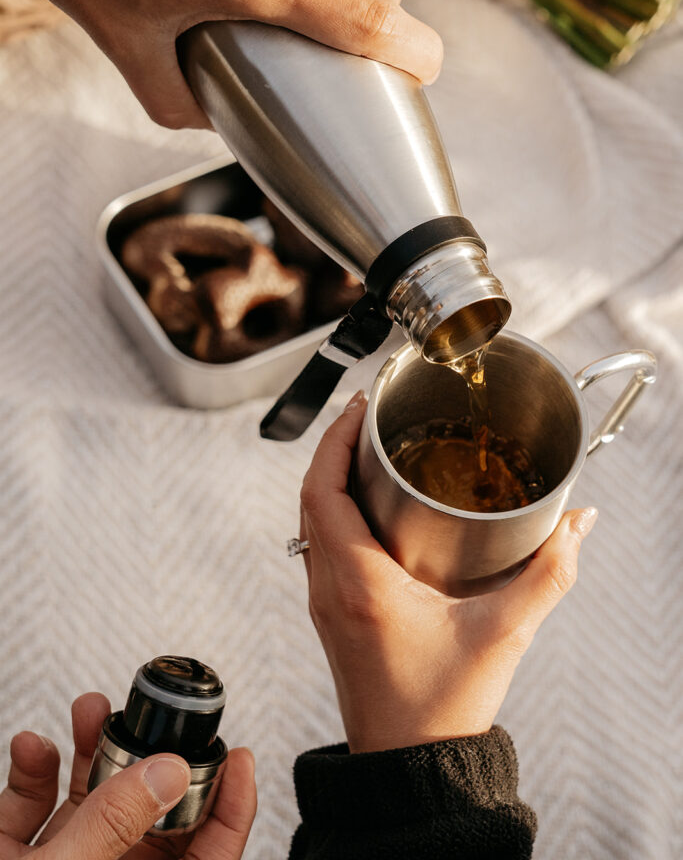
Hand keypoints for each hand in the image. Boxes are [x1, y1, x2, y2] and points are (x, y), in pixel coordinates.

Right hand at [0, 694, 255, 858]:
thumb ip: (113, 826)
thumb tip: (171, 774)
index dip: (230, 808)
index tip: (238, 756)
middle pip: (149, 819)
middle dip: (148, 758)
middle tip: (149, 717)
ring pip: (91, 803)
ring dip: (92, 751)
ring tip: (91, 710)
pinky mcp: (8, 859)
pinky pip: (32, 810)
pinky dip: (32, 771)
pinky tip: (29, 748)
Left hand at [300, 392, 597, 752]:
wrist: (409, 768)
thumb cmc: (442, 710)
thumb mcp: (503, 633)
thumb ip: (547, 574)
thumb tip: (576, 523)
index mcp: (359, 583)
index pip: (322, 490)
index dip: (333, 439)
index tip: (357, 408)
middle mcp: (330, 588)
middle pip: (312, 496)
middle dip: (333, 448)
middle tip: (366, 418)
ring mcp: (325, 603)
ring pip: (312, 520)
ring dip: (331, 478)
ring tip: (368, 450)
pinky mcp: (333, 615)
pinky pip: (321, 545)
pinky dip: (336, 511)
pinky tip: (371, 505)